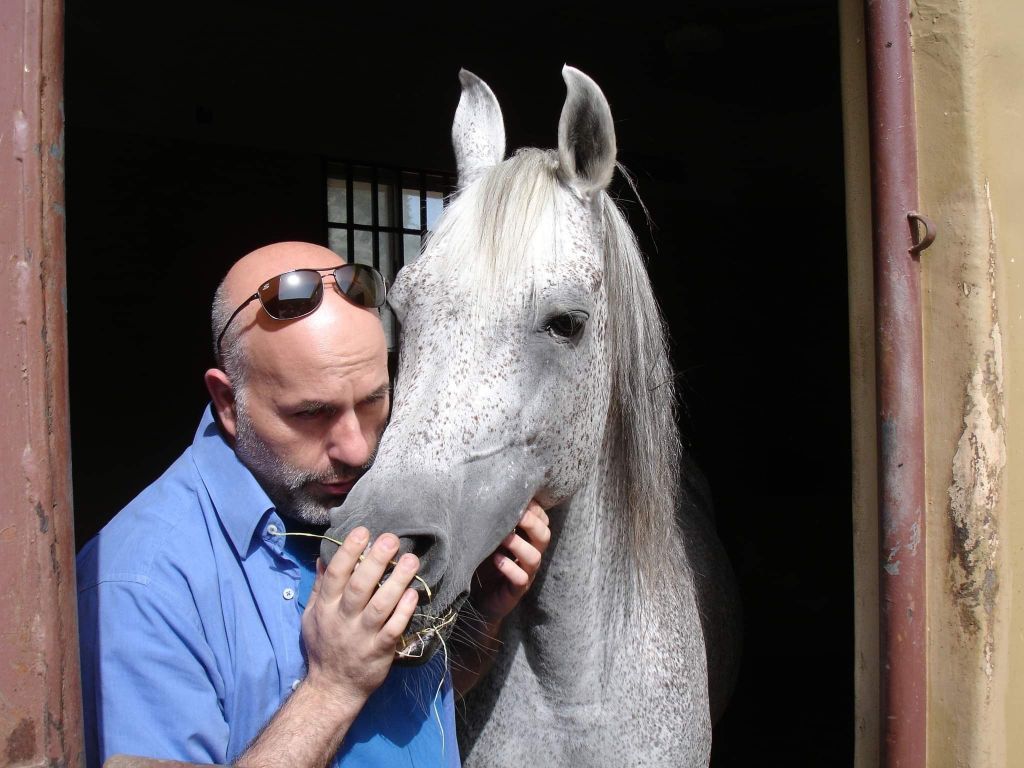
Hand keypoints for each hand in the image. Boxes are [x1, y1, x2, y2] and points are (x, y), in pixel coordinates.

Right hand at [301, 528, 418, 708]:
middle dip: (375, 561)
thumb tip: (323, 555)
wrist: (332, 689)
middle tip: (391, 539)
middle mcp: (343, 620)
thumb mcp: (312, 616)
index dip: (348, 552)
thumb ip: (320, 586)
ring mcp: (362, 636)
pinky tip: (414, 594)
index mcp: (326, 608)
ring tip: (411, 560)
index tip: (363, 531)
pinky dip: (404, 611)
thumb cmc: (323, 646)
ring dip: (397, 582)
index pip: (336, 575)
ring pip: (380, 606)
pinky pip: (393, 629)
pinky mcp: (380, 652)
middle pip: (359, 587)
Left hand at [470, 500, 550, 623]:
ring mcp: (525, 574)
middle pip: (544, 536)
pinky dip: (510, 567)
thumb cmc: (482, 563)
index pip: (542, 521)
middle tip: (516, 514)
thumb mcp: (488, 538)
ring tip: (503, 537)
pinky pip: (520, 579)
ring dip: (519, 544)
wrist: (476, 599)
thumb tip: (483, 494)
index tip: (520, 497)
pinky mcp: (515, 591)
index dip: (535, 509)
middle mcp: (529, 555)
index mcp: (527, 540)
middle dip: (532, 522)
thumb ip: (492, 522)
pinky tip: (497, 560)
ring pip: (534, 557)